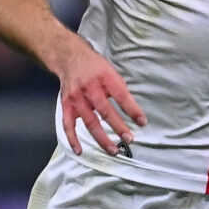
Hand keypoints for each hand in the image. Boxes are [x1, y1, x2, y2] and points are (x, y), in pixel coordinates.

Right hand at [50, 37, 144, 156]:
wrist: (69, 58)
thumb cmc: (95, 66)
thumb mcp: (112, 71)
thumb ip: (120, 90)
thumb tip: (133, 110)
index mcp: (105, 78)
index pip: (121, 96)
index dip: (133, 110)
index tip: (142, 122)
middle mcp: (89, 89)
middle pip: (106, 112)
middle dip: (119, 127)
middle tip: (130, 139)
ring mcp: (76, 99)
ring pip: (90, 122)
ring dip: (102, 138)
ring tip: (114, 150)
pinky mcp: (66, 105)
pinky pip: (68, 125)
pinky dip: (73, 139)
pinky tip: (81, 150)